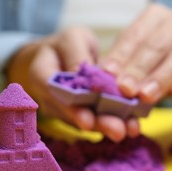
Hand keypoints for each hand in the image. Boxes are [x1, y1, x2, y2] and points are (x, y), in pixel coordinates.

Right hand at [7, 27, 139, 141]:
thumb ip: (76, 54)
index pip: (54, 93)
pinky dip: (113, 120)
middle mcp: (49, 98)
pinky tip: (130, 124)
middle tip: (118, 130)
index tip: (88, 121)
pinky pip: (94, 119)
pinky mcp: (78, 115)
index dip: (71, 109)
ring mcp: (63, 111)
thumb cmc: (65, 46)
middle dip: (97, 123)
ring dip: (108, 126)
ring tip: (129, 129)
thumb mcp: (72, 39)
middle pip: (72, 114)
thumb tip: (84, 77)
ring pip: (85, 121)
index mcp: (40, 73)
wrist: (56, 57)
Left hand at [101, 4, 171, 106]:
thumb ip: (125, 69)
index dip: (121, 55)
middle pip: (157, 45)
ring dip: (162, 77)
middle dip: (139, 68)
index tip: (108, 74)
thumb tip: (103, 79)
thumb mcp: (141, 66)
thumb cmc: (163, 69)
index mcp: (157, 17)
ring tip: (146, 95)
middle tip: (125, 89)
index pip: (135, 35)